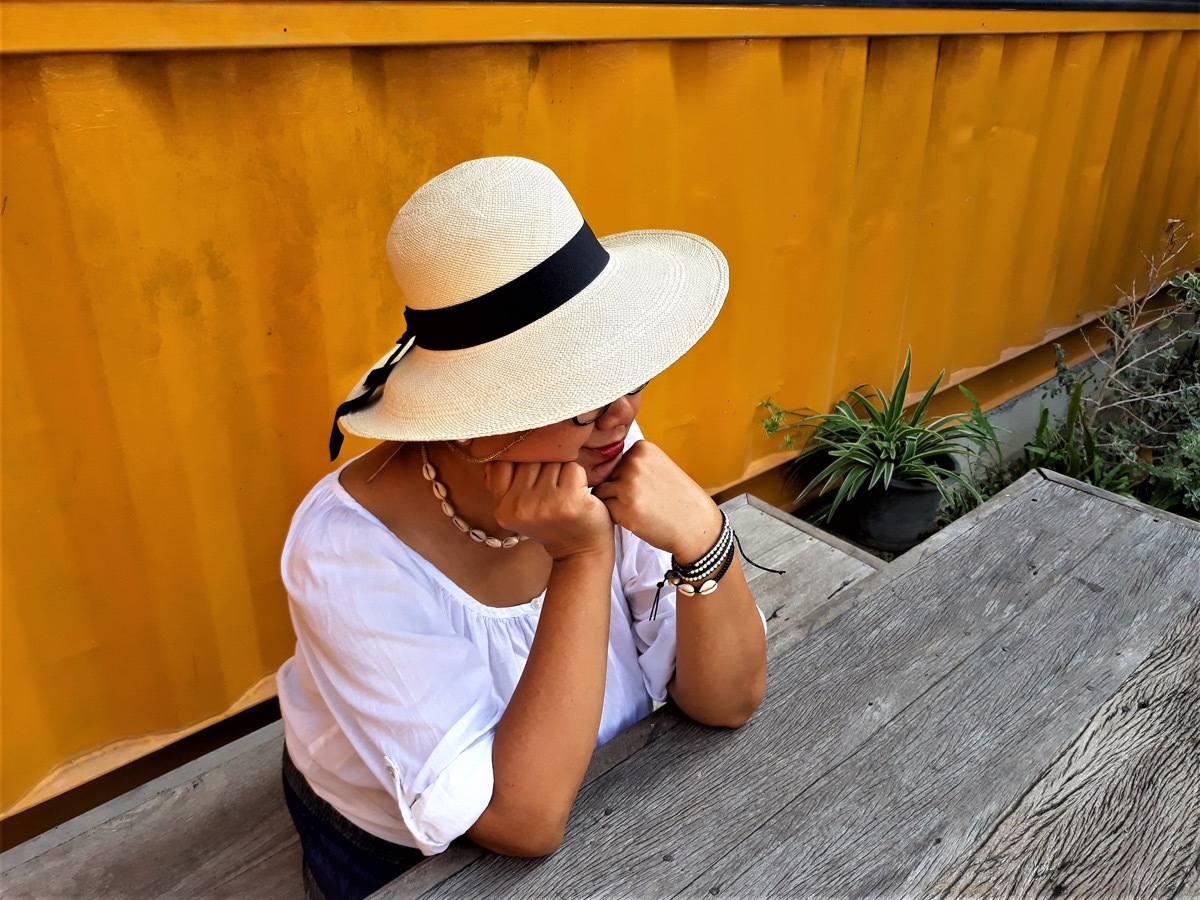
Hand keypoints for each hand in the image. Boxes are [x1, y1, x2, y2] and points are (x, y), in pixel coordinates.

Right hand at [485, 460, 612, 560]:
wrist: (581, 551)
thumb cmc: (551, 522)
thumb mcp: (518, 507)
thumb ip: (503, 481)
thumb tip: (491, 449)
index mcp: (502, 509)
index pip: (502, 463)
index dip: (519, 461)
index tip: (532, 472)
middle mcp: (519, 507)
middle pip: (529, 458)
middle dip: (544, 464)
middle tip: (552, 487)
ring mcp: (544, 504)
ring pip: (552, 460)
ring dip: (561, 469)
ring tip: (564, 491)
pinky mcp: (569, 500)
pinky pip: (572, 467)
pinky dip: (578, 475)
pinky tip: (578, 493)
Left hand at [592, 441, 721, 561]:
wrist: (696, 525)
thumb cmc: (678, 498)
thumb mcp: (660, 466)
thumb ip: (635, 462)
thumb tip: (601, 467)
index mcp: (643, 448)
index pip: (615, 461)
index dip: (625, 478)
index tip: (646, 486)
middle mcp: (633, 462)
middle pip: (606, 476)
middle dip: (618, 490)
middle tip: (644, 500)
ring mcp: (628, 485)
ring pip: (602, 492)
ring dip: (614, 503)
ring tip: (639, 509)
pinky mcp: (624, 508)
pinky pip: (605, 509)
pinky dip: (616, 516)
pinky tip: (637, 518)